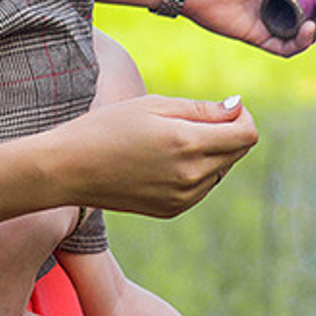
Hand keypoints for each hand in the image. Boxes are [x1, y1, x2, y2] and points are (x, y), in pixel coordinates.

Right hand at [52, 94, 256, 217]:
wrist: (69, 169)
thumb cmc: (108, 126)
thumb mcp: (154, 105)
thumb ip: (201, 109)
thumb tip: (237, 108)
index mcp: (187, 144)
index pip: (246, 134)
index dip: (242, 116)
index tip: (225, 106)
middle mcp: (191, 176)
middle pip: (237, 152)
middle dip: (229, 131)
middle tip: (195, 117)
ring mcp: (182, 198)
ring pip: (221, 170)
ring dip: (212, 152)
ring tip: (174, 137)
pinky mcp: (172, 210)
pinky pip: (202, 187)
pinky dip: (196, 170)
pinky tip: (166, 159)